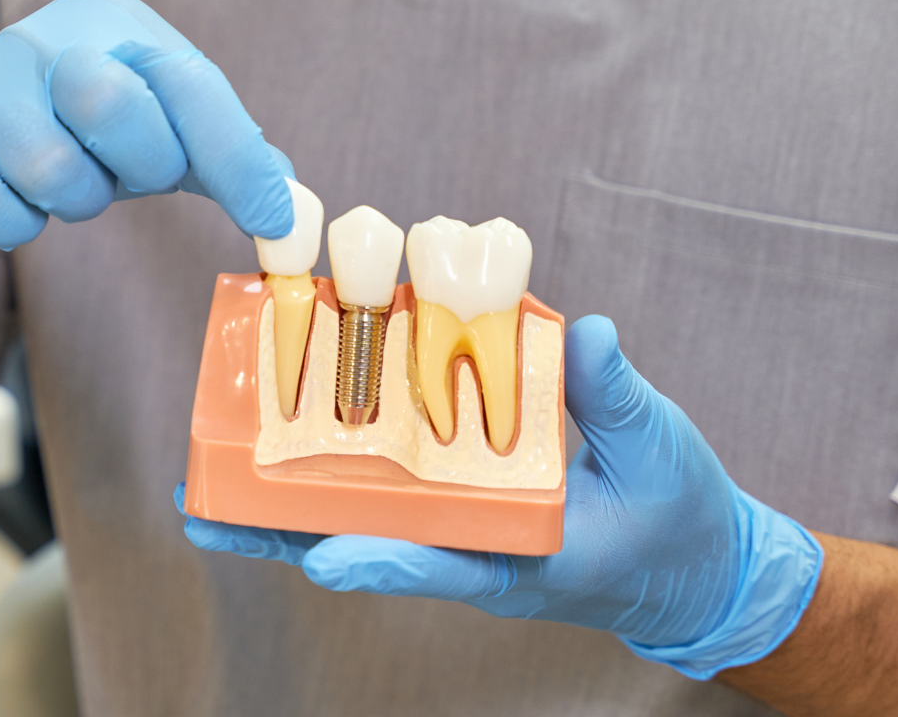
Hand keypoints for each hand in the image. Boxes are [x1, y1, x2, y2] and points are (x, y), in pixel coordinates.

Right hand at [0, 0, 293, 278]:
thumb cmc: (68, 131)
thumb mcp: (150, 126)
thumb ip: (222, 153)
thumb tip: (291, 203)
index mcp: (106, 18)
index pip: (187, 79)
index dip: (234, 154)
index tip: (271, 218)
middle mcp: (38, 36)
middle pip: (117, 106)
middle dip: (138, 164)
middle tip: (122, 173)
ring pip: (56, 172)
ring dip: (73, 201)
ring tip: (57, 179)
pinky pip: (2, 215)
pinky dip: (16, 225)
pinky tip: (5, 196)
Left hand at [181, 316, 824, 679]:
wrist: (694, 563)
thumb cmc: (678, 517)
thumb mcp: (661, 454)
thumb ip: (618, 397)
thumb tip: (585, 333)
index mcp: (524, 555)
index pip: (444, 562)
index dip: (384, 561)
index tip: (324, 558)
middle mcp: (475, 548)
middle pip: (365, 544)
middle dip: (284, 534)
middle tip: (202, 514)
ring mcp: (459, 529)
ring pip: (358, 521)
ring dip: (284, 505)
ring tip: (206, 488)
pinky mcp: (457, 504)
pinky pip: (382, 493)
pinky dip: (329, 471)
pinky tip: (276, 442)